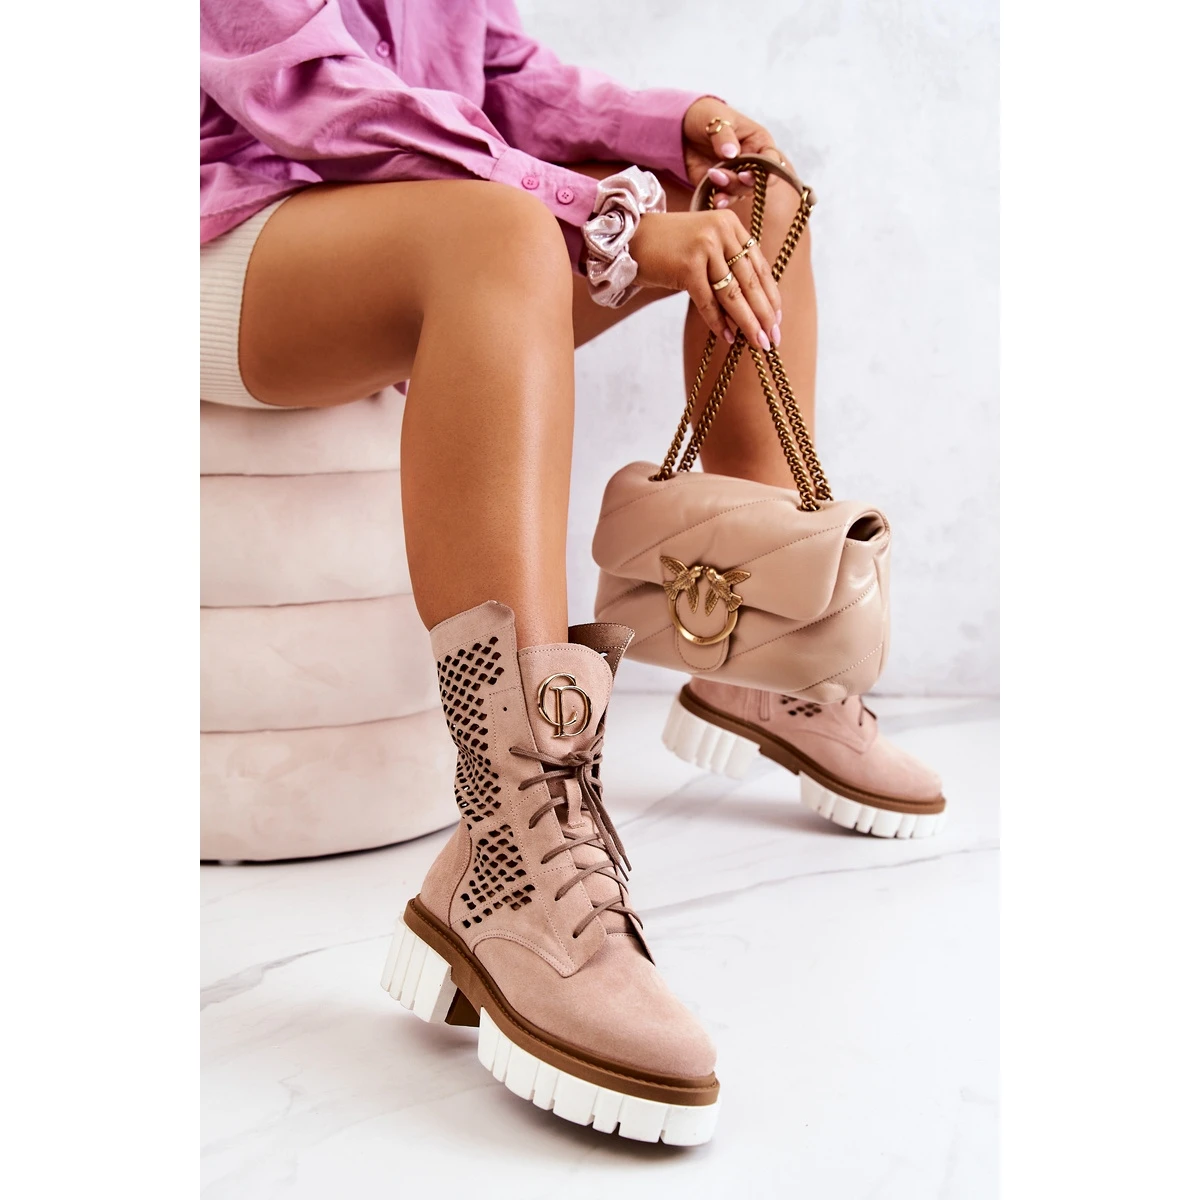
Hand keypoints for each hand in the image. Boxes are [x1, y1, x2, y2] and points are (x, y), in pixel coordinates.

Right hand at [629, 209, 782, 349]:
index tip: (777, 320)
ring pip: (732, 293)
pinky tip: (728, 338)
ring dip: (747, 322)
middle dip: (764, 313)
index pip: (758, 265)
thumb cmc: (667, 248)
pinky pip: (708, 301)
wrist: (628, 239)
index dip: (770, 295)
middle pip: (749, 280)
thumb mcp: (704, 246)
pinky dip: (718, 322)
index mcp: (730, 225)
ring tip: (758, 342)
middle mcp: (721, 231)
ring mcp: (704, 247)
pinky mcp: (688, 266)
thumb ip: (727, 264)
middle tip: (773, 339)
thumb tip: (752, 304)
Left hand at [682, 97, 788, 207]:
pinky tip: (714, 200)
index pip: (771, 161)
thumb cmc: (707, 116)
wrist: (682, 127)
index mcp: (758, 142)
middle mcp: (751, 163)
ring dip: (729, 191)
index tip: (749, 174)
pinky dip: (720, 201)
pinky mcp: (719, 186)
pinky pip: (724, 198)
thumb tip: (732, 153)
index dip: (766, 172)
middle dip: (740, 182)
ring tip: (713, 177)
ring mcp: (735, 176)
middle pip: (756, 182)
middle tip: (722, 174)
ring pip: (740, 193)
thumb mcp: (715, 118)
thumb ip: (724, 136)